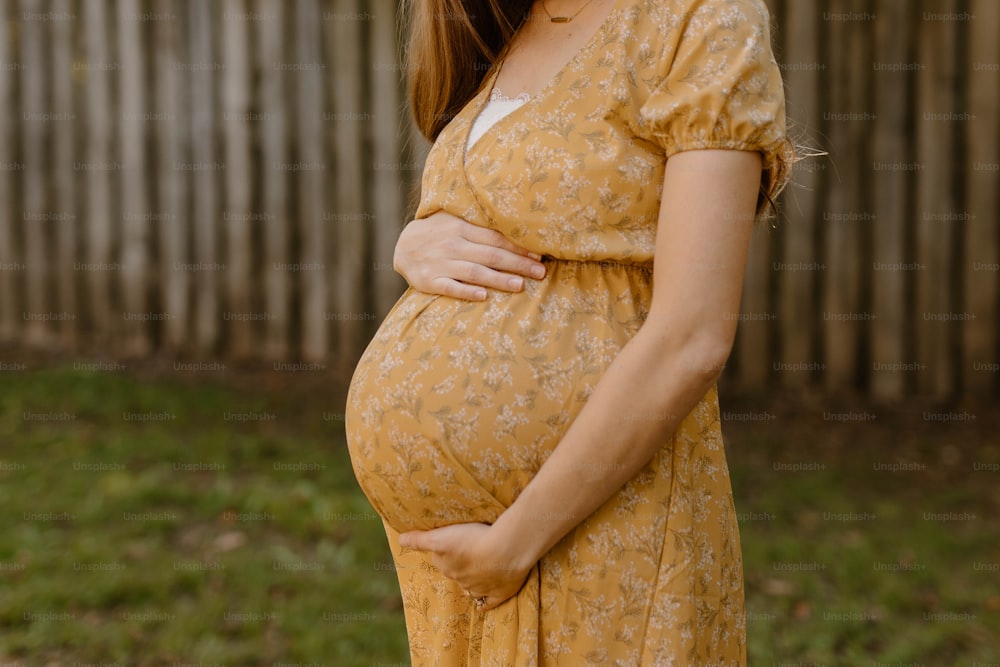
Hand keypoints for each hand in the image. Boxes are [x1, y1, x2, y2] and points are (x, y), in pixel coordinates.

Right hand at [393, 212, 546, 300]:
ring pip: (474, 272)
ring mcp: (441, 264)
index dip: (518, 247)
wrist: (402, 246)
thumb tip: (515, 225)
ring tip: (520, 285)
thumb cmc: (438, 233)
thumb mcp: (455, 220)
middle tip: (540, 273)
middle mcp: (453, 245)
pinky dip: (466, 291)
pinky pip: (450, 287)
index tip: (538, 256)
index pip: (495, 238)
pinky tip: (484, 296)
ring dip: (498, 279)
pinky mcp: (430, 281)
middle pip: (490, 255)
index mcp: (461, 228)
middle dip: (517, 264)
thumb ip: (479, 223)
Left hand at [398, 522, 532, 610]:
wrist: (506, 550)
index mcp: (448, 567)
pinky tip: (483, 604)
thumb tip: (400, 540)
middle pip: (456, 573)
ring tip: (478, 570)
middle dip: (459, 564)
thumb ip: (419, 540)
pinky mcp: (501, 592)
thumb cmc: (472, 540)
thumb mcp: (441, 537)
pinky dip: (485, 603)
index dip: (445, 549)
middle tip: (467, 551)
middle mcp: (462, 581)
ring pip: (472, 588)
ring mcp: (482, 589)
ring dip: (472, 581)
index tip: (451, 542)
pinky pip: (490, 602)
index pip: (440, 559)